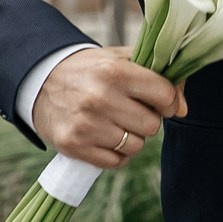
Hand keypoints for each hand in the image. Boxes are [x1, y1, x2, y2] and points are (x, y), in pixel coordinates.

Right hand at [31, 46, 183, 167]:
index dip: (170, 102)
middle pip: (152, 125)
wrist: (39, 81)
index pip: (164, 95)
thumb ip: (157, 74)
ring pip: (136, 146)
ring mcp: (86, 125)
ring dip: (131, 138)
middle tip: (130, 111)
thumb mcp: (120, 59)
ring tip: (115, 123)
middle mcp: (100, 98)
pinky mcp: (74, 146)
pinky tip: (104, 137)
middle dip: (147, 120)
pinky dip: (116, 154)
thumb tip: (183, 106)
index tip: (163, 103)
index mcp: (114, 72)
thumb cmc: (89, 71)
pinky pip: (116, 162)